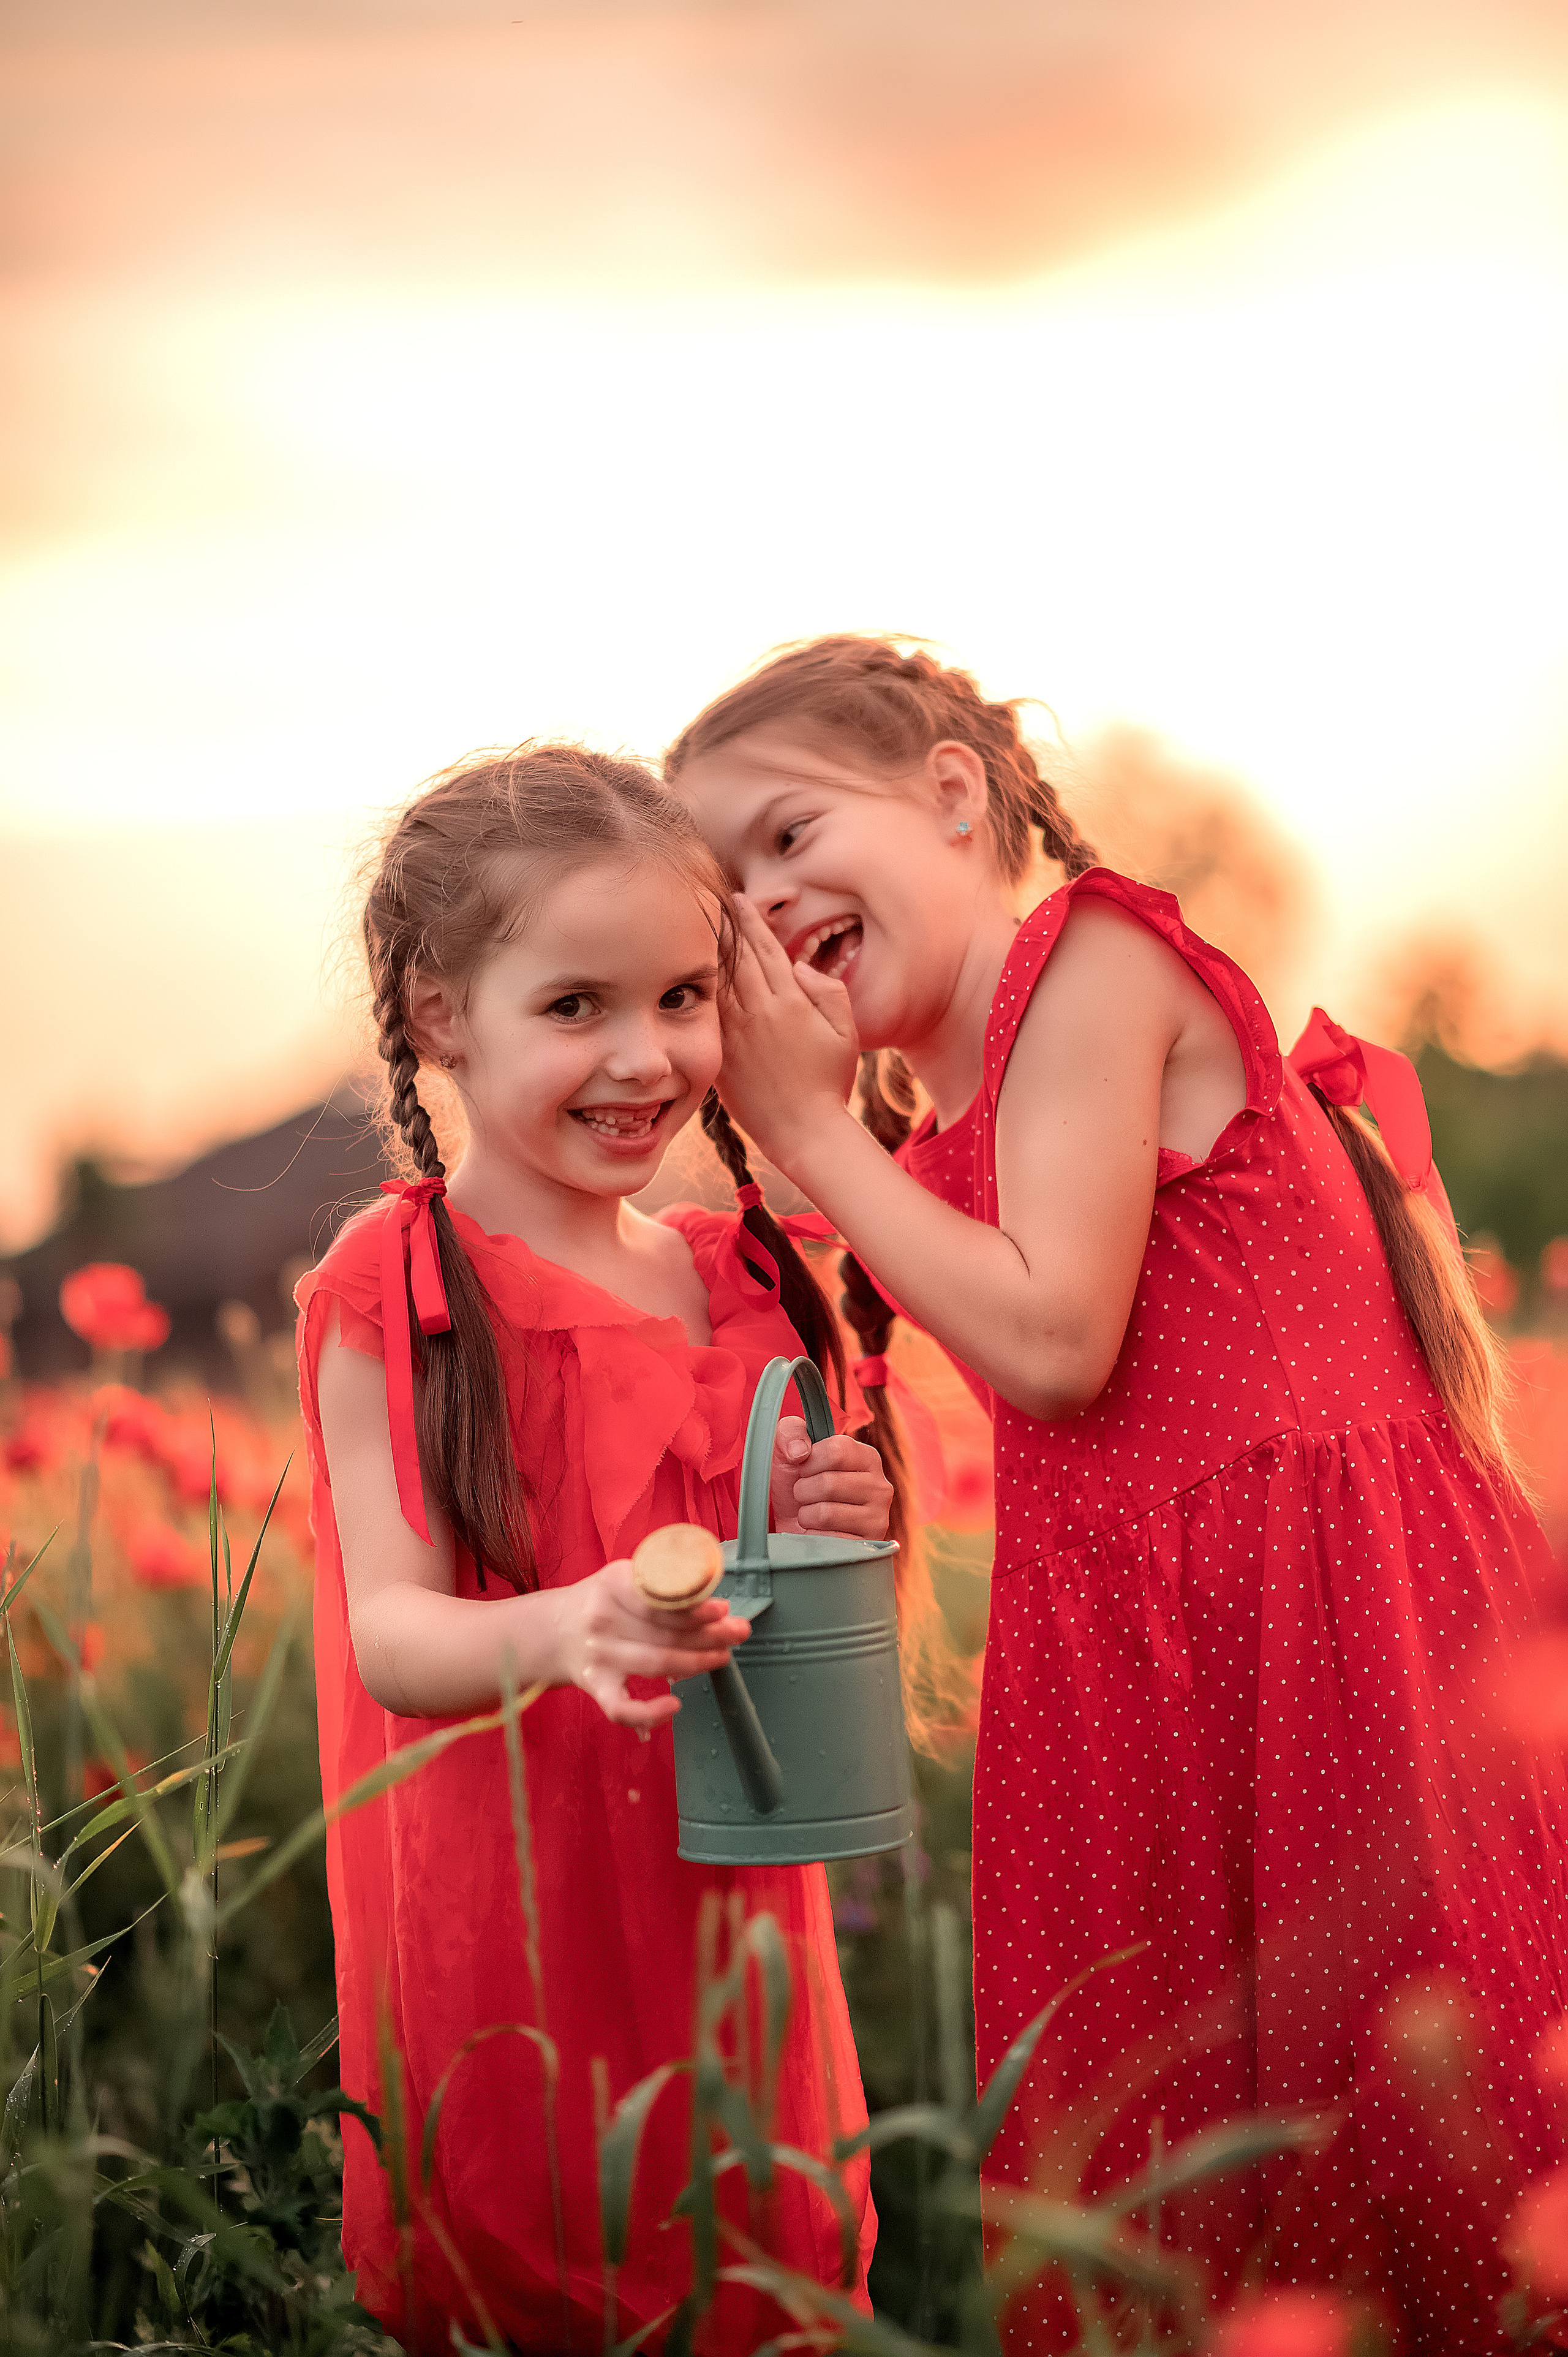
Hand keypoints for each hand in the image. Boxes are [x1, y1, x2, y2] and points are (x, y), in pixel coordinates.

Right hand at [551, 1560, 750, 1730]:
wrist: (553, 1630)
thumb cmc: (603, 1603)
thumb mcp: (625, 1578)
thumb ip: (663, 1585)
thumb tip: (716, 1607)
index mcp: (612, 1585)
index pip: (660, 1598)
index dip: (695, 1606)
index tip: (721, 1609)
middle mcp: (602, 1621)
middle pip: (666, 1632)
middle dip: (710, 1635)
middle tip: (738, 1632)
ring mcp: (599, 1657)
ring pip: (655, 1664)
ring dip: (697, 1663)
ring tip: (722, 1656)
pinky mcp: (596, 1687)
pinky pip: (622, 1709)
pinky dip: (649, 1714)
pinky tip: (674, 1706)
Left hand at [717, 896, 859, 1173]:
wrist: (804, 1131)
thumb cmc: (830, 1082)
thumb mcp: (845, 1032)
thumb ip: (828, 990)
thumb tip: (798, 966)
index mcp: (791, 1002)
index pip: (766, 949)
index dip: (751, 921)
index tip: (739, 901)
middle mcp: (759, 1013)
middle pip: (738, 958)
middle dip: (725, 926)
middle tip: (710, 901)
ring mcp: (736, 1035)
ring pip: (718, 981)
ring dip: (708, 951)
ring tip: (697, 926)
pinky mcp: (722, 1055)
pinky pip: (709, 1013)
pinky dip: (701, 988)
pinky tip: (693, 973)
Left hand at [769, 1417, 893, 1540]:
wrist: (793, 1527)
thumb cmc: (795, 1485)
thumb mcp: (787, 1450)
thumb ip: (790, 1432)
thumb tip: (799, 1452)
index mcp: (867, 1457)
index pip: (836, 1450)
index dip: (809, 1461)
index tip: (805, 1468)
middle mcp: (880, 1486)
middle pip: (829, 1483)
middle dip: (803, 1490)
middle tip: (806, 1495)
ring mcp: (877, 1518)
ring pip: (826, 1513)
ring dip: (806, 1515)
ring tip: (811, 1514)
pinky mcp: (866, 1546)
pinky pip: (827, 1540)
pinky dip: (812, 1537)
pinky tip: (819, 1533)